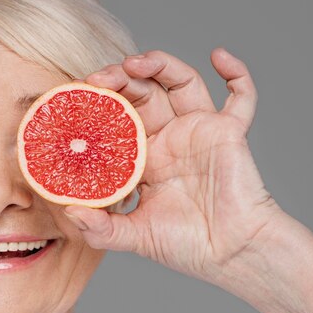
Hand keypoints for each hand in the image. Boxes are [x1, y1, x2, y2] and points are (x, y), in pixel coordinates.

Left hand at [65, 49, 280, 280]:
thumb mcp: (135, 236)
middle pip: (143, 92)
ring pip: (180, 82)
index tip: (75, 96)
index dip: (98, 104)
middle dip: (120, 79)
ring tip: (134, 63)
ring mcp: (198, 131)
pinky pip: (241, 98)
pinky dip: (237, 75)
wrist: (230, 255)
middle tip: (98, 79)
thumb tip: (71, 213)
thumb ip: (102, 228)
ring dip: (160, 64)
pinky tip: (221, 56)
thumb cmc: (186, 246)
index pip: (116, 118)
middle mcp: (169, 138)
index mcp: (143, 157)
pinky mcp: (229, 133)